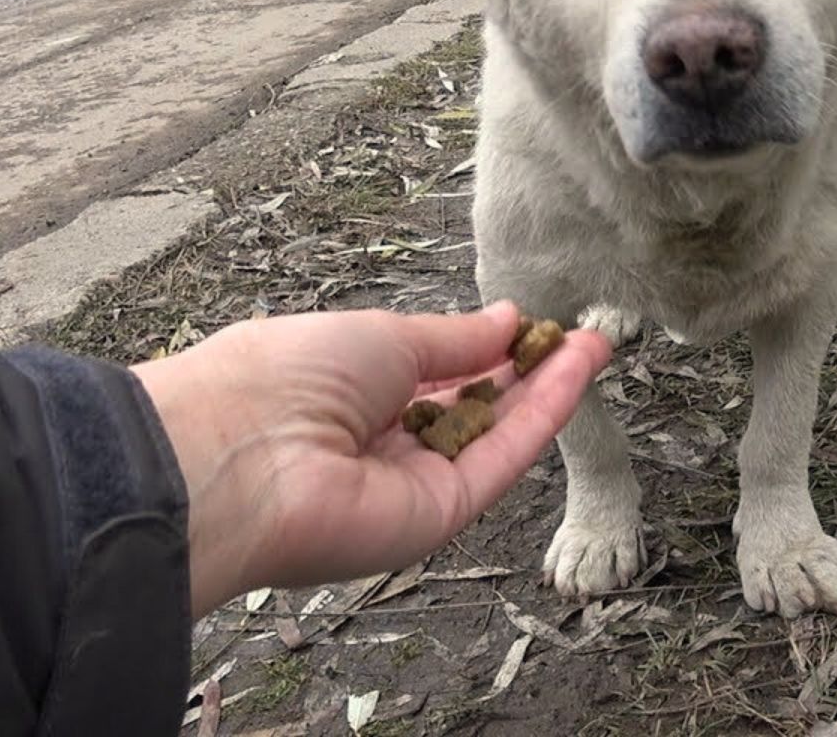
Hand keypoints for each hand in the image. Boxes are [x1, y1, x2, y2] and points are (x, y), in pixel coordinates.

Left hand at [133, 301, 609, 614]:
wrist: (240, 456)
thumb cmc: (286, 377)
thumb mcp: (383, 335)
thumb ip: (455, 339)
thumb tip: (506, 320)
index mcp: (350, 390)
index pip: (434, 373)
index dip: (487, 347)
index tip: (535, 323)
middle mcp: (380, 443)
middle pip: (471, 409)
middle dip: (528, 371)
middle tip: (580, 335)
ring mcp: (410, 484)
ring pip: (494, 436)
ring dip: (548, 391)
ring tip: (596, 344)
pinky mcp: (437, 516)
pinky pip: (500, 461)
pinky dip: (542, 417)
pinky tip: (576, 374)